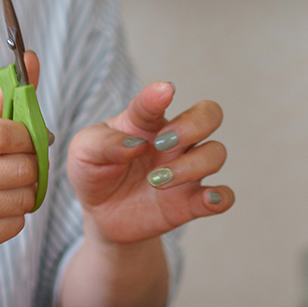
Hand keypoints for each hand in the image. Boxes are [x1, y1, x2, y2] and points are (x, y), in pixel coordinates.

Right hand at [0, 54, 42, 257]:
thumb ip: (0, 99)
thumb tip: (30, 60)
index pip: (1, 135)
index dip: (25, 135)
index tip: (25, 137)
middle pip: (18, 169)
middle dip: (30, 164)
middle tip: (22, 161)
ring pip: (22, 199)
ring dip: (26, 190)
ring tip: (11, 183)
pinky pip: (15, 224)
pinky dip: (16, 214)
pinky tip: (0, 205)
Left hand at [67, 82, 233, 244]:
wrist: (99, 215)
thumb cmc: (95, 172)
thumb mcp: (84, 152)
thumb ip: (103, 143)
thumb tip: (133, 145)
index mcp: (145, 121)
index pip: (157, 99)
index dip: (160, 94)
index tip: (163, 91)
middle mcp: (173, 141)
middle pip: (208, 114)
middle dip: (193, 124)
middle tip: (162, 143)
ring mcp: (185, 169)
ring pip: (215, 153)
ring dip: (191, 166)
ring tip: (156, 181)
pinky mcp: (191, 202)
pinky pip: (223, 196)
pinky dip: (221, 196)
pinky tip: (207, 199)